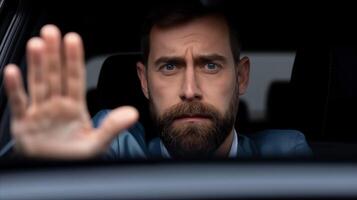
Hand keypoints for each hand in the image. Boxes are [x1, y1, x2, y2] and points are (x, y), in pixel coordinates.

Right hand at [3, 25, 137, 158]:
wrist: (55, 172)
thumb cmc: (75, 157)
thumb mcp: (97, 142)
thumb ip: (113, 126)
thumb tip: (133, 113)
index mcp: (75, 107)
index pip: (75, 78)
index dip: (74, 59)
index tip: (73, 39)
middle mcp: (57, 105)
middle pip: (55, 76)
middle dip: (54, 54)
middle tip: (52, 32)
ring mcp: (40, 112)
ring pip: (38, 84)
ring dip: (37, 64)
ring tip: (37, 44)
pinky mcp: (23, 122)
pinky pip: (19, 103)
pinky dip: (15, 88)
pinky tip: (13, 71)